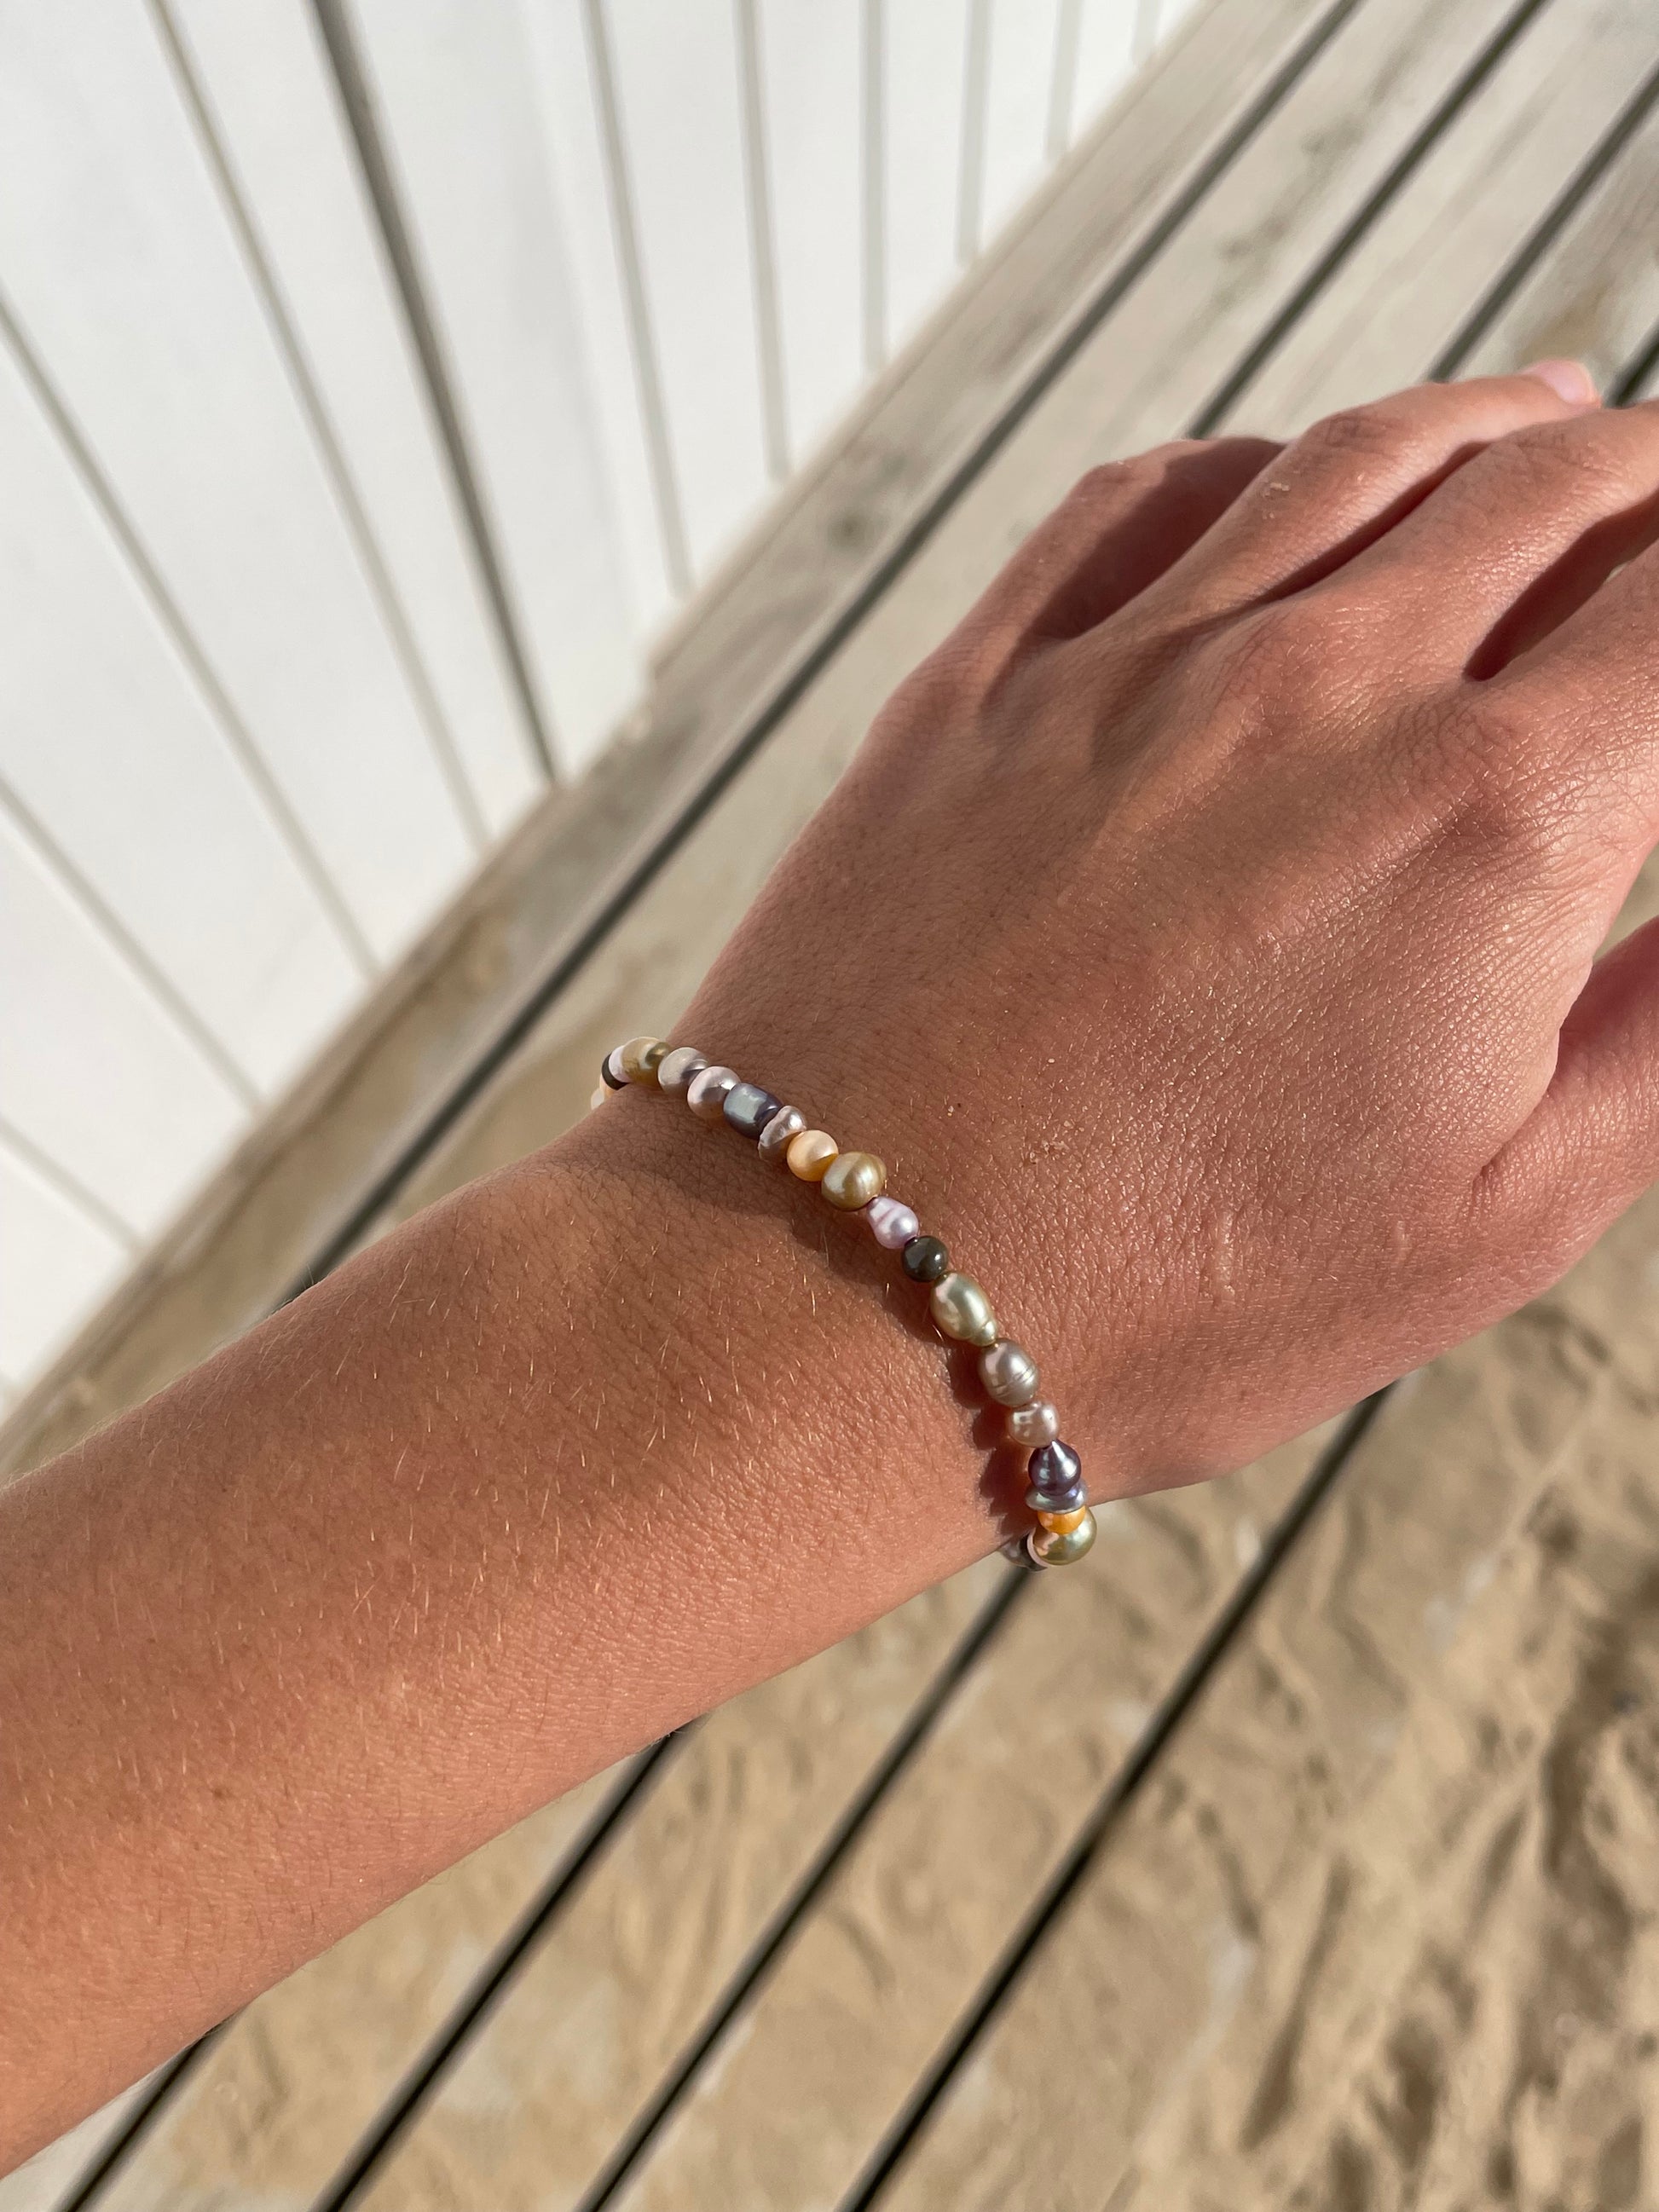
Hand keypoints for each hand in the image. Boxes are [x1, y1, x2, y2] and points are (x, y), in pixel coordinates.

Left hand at [668, 367, 1658, 1491]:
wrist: (838, 1292)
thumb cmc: (1170, 1294)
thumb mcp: (1494, 1217)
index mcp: (1486, 819)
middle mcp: (1319, 690)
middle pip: (1543, 494)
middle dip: (1646, 478)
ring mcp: (1131, 665)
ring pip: (1351, 459)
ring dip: (1478, 424)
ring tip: (1541, 416)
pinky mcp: (980, 684)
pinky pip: (1134, 502)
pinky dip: (1245, 460)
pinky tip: (1275, 472)